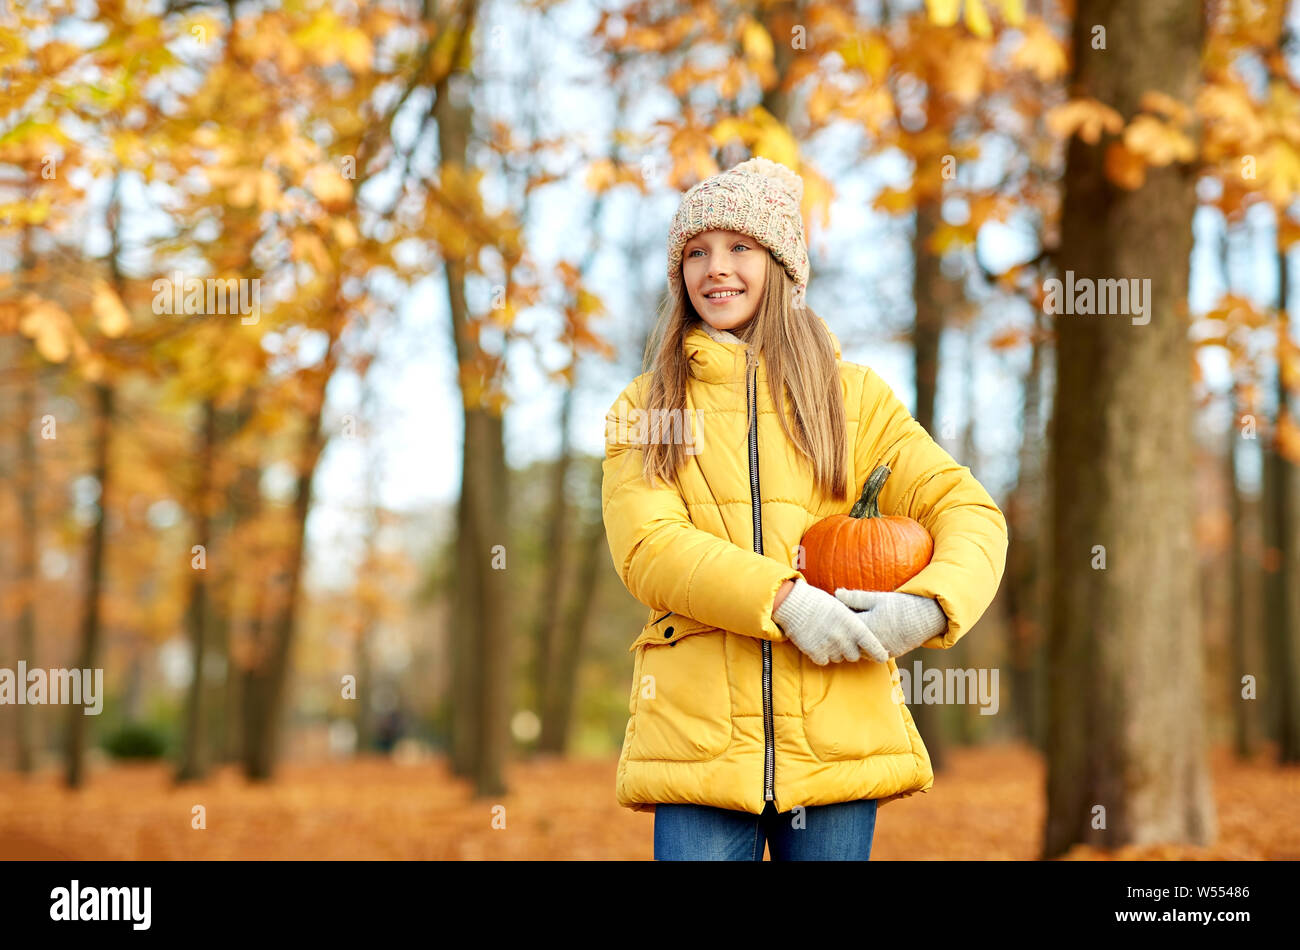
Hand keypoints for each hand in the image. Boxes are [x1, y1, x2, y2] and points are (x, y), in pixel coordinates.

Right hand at [773, 578, 887, 664]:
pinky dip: (821, 655)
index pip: (871, 644)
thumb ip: (853, 623)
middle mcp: (842, 637)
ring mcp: (828, 646)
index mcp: (852, 624)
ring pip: (838, 659)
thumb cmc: (819, 602)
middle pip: (854, 656)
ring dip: (835, 652)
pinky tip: (816, 642)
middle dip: (850, 651)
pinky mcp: (815, 652)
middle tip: (841, 641)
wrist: (794, 603)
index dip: (878, 653)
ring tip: (826, 638)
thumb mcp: (841, 608)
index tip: (883, 657)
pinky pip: (824, 661)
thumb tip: (864, 637)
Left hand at [833, 589, 947, 658]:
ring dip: (852, 644)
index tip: (828, 616)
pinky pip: (870, 655)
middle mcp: (873, 642)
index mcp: (868, 627)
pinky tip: (859, 641)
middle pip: (850, 641)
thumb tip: (836, 592)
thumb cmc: (901, 605)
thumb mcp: (877, 598)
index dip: (835, 621)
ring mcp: (881, 650)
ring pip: (859, 651)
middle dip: (842, 635)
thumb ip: (855, 598)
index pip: (844, 627)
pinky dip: (864, 649)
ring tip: (843, 635)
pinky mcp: (889, 655)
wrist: (927, 618)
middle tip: (831, 627)